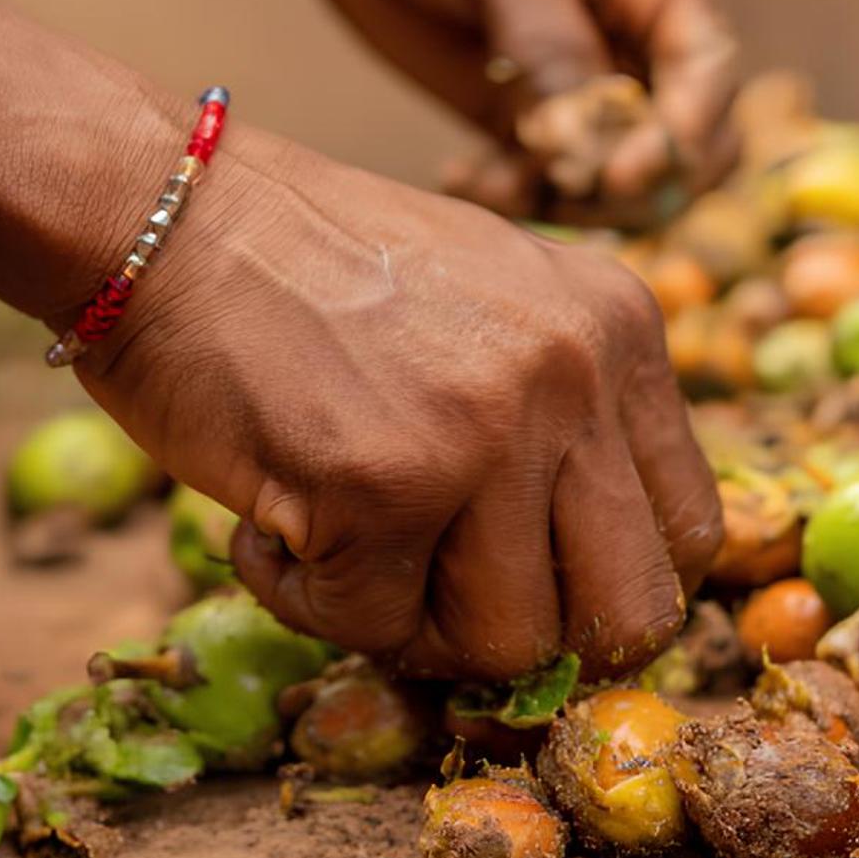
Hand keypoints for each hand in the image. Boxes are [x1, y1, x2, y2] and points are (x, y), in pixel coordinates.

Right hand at [75, 133, 722, 681]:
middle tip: (440, 594)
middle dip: (532, 635)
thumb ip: (566, 407)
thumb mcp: (496, 299)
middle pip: (633, 614)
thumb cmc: (317, 265)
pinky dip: (308, 599)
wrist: (168, 212)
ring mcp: (486, 431)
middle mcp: (576, 375)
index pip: (690, 530)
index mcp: (620, 327)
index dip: (605, 585)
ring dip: (413, 622)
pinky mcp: (382, 486)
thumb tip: (590, 570)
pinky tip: (271, 522)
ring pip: (508, 645)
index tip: (527, 578)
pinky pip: (374, 629)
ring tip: (340, 537)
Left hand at [307, 0, 740, 221]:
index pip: (707, 68)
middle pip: (688, 143)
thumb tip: (582, 136)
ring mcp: (586, 85)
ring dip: (567, 200)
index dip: (684, 130)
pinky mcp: (530, 119)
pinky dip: (515, 197)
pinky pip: (551, 186)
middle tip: (558, 188)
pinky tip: (459, 177)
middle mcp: (637, 37)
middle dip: (635, 183)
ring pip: (622, 179)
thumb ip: (547, 38)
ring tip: (489, 183)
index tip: (623, 173)